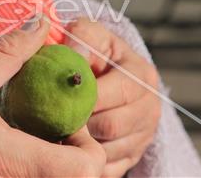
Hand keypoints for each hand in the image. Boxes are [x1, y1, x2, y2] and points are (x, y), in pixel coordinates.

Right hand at [0, 16, 105, 176]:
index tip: (67, 116)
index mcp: (15, 161)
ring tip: (34, 127)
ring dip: (57, 156)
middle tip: (52, 119)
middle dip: (75, 147)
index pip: (88, 169)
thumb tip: (39, 25)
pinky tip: (16, 141)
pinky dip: (38, 165)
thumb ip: (8, 52)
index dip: (88, 141)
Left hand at [65, 18, 160, 176]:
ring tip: (56, 133)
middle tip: (51, 119)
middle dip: (79, 123)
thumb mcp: (91, 36)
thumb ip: (82, 38)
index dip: (86, 96)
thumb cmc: (93, 52)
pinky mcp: (131, 156)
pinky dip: (87, 162)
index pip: (117, 92)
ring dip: (81, 145)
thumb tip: (72, 55)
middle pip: (111, 126)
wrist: (104, 74)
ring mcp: (143, 135)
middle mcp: (150, 107)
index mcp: (142, 75)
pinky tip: (68, 149)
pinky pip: (108, 168)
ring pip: (108, 151)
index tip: (58, 94)